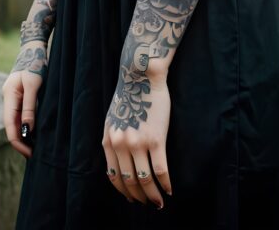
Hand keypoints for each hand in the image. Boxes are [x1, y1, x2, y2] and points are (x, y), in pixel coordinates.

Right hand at [2, 40, 47, 158]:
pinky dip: (28, 126)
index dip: (18, 142)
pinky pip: (22, 115)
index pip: (10, 126)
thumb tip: (28, 131)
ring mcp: (14, 98)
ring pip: (16, 122)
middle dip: (21, 142)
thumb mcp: (33, 84)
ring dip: (24, 135)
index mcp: (9, 96)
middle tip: (34, 155)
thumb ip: (29, 107)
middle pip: (12, 126)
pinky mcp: (21, 96)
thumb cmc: (35, 63)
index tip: (30, 153)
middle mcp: (9, 99)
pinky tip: (36, 133)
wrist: (35, 47)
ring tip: (36, 148)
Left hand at [102, 65, 172, 208]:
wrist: (142, 75)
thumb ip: (113, 139)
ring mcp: (137, 143)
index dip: (123, 191)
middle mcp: (120, 145)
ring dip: (152, 196)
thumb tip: (117, 162)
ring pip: (145, 180)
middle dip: (139, 197)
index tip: (132, 198)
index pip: (113, 176)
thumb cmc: (130, 94)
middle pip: (129, 182)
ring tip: (159, 202)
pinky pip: (160, 170)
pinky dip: (165, 184)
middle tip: (148, 204)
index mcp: (108, 141)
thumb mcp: (112, 118)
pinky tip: (169, 189)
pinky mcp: (155, 139)